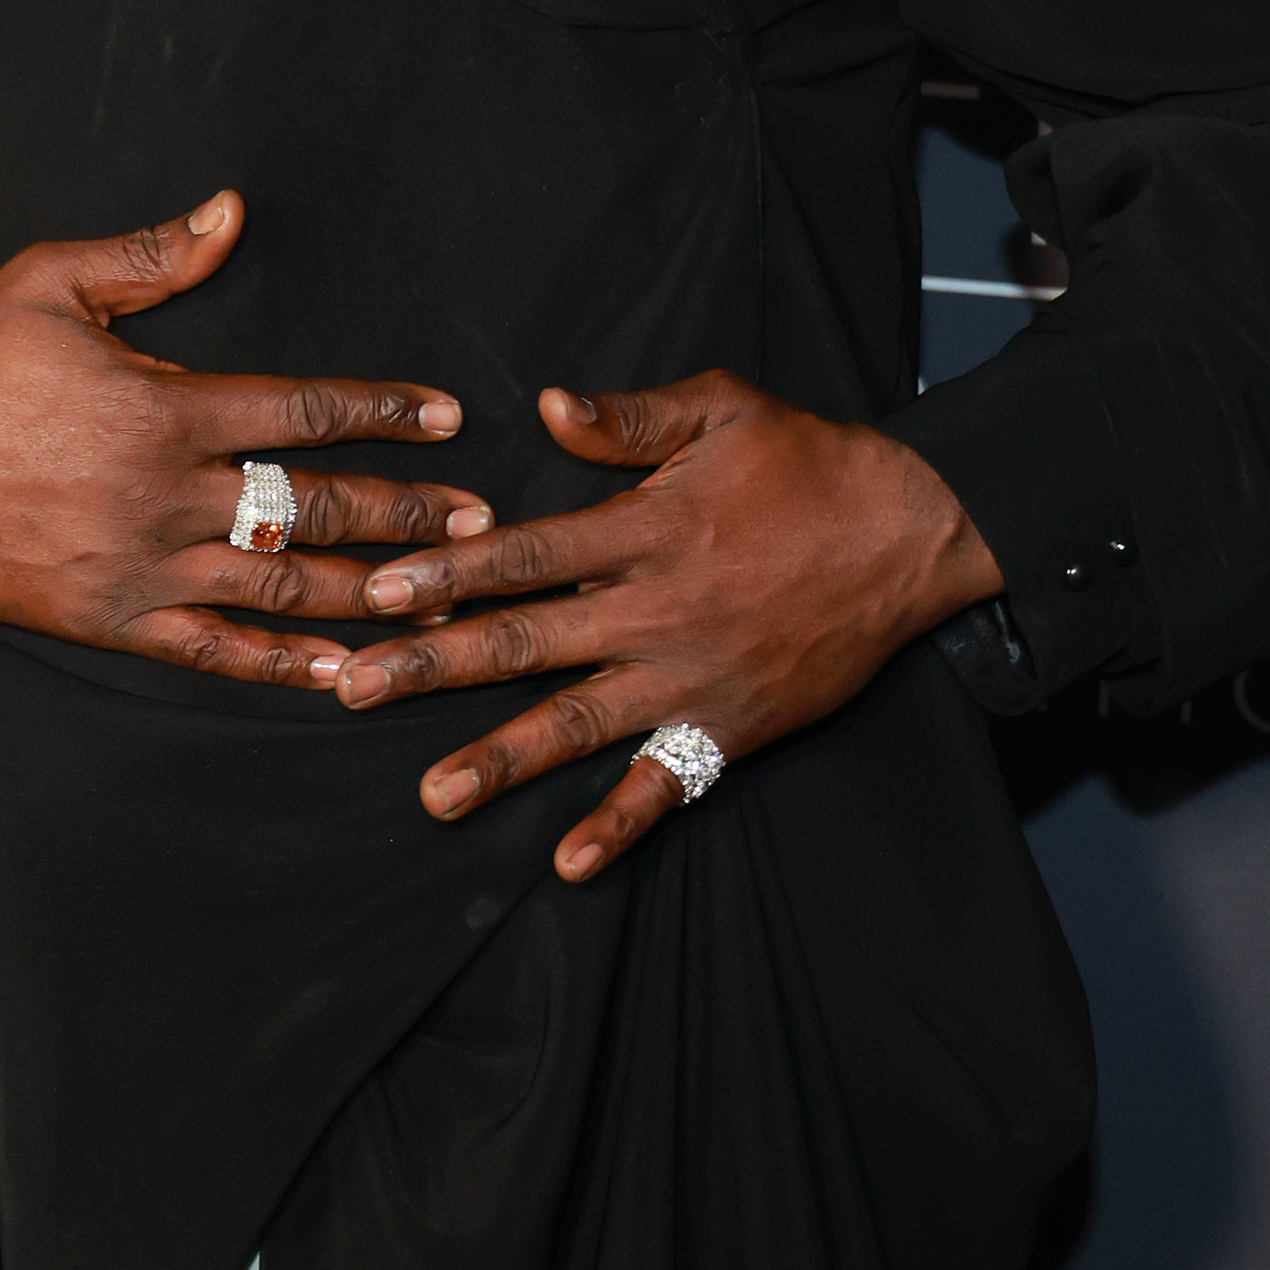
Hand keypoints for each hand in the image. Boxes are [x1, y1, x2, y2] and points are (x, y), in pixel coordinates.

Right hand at [0, 194, 489, 686]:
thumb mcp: (52, 279)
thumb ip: (155, 255)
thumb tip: (235, 210)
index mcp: (165, 406)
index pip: (304, 411)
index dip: (383, 413)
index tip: (445, 419)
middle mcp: (166, 493)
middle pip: (313, 506)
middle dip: (405, 514)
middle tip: (480, 526)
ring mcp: (141, 565)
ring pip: (280, 587)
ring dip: (370, 594)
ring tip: (440, 601)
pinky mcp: (110, 619)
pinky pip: (212, 651)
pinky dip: (283, 666)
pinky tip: (344, 674)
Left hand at [329, 370, 1001, 878]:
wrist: (913, 534)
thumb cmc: (810, 462)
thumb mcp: (723, 409)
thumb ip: (630, 417)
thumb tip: (548, 406)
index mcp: (646, 529)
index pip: (527, 555)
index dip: (451, 573)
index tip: (382, 590)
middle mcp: (657, 610)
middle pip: (526, 643)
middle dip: (434, 666)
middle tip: (356, 688)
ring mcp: (692, 676)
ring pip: (578, 724)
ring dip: (502, 760)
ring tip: (432, 794)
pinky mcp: (731, 725)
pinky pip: (668, 784)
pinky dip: (620, 824)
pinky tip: (568, 863)